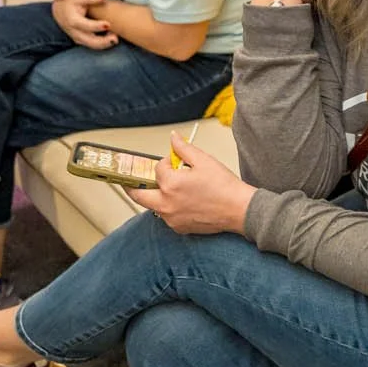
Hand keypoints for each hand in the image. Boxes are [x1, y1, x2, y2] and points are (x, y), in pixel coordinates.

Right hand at [50, 0, 117, 48]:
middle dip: (103, 41)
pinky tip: (111, 38)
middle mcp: (74, 32)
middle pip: (90, 41)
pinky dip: (102, 44)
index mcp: (73, 21)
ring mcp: (77, 38)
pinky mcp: (80, 41)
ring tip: (116, 38)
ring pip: (92, 45)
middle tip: (116, 38)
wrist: (59, 11)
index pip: (86, 26)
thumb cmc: (70, 3)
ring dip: (104, 44)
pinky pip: (92, 45)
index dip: (97, 26)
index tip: (108, 24)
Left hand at [127, 134, 255, 235]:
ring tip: (165, 189)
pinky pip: (166, 216)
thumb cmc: (225, 187)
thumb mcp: (204, 160)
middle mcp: (166, 204)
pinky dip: (168, 208)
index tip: (173, 162)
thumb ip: (183, 149)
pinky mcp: (179, 228)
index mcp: (170, 185)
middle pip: (138, 195)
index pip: (157, 169)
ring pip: (153, 207)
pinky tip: (182, 202)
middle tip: (128, 182)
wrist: (239, 210)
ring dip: (154, 197)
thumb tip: (173, 138)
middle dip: (131, 187)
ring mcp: (171, 218)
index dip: (165, 163)